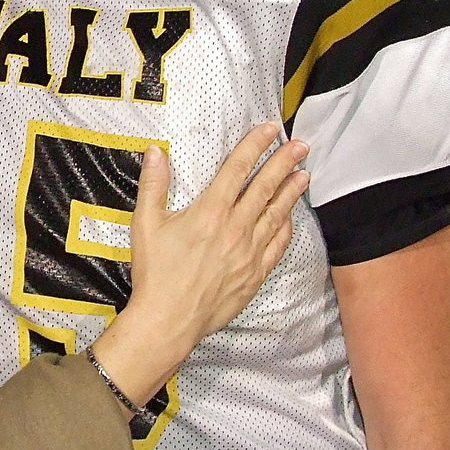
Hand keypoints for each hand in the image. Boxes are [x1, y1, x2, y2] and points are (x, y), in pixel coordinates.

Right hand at [92, 123, 308, 407]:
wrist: (168, 321)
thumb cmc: (155, 273)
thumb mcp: (145, 224)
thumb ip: (153, 185)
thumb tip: (155, 152)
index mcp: (209, 212)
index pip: (238, 169)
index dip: (256, 145)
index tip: (271, 129)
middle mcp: (235, 228)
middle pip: (266, 187)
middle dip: (285, 163)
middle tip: (300, 146)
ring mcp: (249, 253)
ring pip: (277, 214)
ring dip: (292, 192)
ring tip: (304, 175)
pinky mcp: (254, 275)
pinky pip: (278, 245)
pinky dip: (287, 227)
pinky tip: (291, 217)